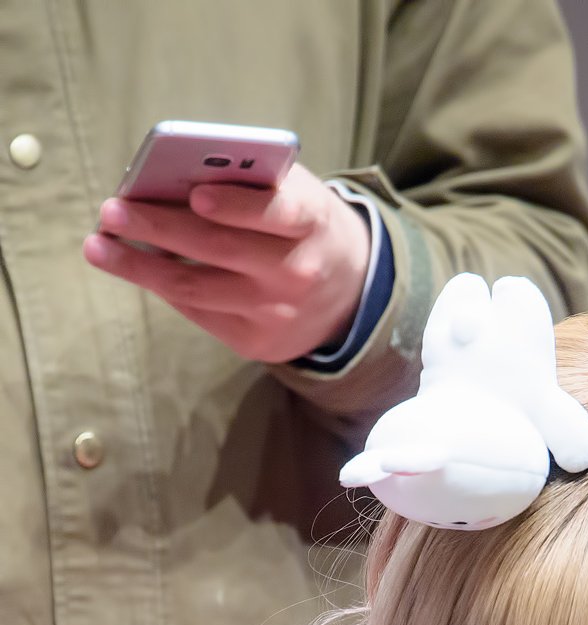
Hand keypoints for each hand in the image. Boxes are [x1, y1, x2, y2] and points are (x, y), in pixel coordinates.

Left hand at [83, 163, 370, 362]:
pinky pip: (198, 313)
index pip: (276, 213)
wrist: (349, 293)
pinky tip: (134, 267)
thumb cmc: (303, 225)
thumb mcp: (295, 192)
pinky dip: (162, 287)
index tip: (195, 194)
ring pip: (197, 289)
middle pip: (219, 250)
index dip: (237, 206)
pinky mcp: (258, 343)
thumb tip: (169, 181)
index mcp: (312, 222)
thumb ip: (249, 182)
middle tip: (112, 212)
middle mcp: (297, 273)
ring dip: (140, 267)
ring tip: (100, 246)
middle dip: (159, 229)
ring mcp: (276, 314)